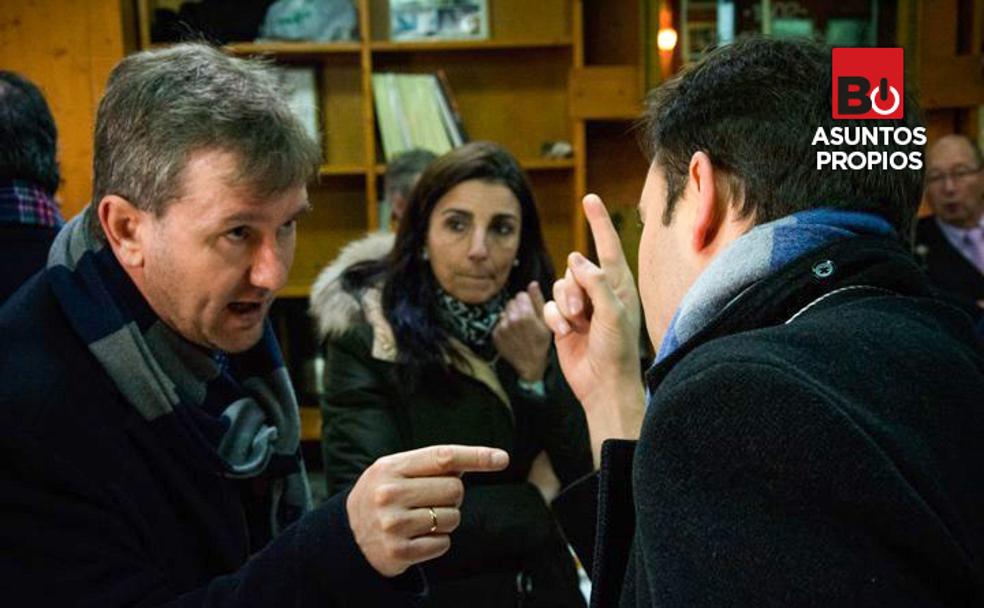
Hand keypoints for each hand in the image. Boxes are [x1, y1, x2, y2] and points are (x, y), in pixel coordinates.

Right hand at [347, 444, 508, 576]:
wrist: (346, 536)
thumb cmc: (381, 497)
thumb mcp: (395, 472)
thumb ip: (429, 465)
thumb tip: (476, 461)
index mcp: (391, 467)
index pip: (443, 457)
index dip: (476, 456)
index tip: (501, 458)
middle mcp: (390, 494)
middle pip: (454, 490)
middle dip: (452, 496)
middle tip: (430, 500)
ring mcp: (393, 524)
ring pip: (452, 518)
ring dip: (445, 520)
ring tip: (420, 520)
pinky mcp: (399, 552)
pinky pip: (443, 544)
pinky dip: (437, 542)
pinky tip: (416, 538)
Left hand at [493, 282, 551, 381]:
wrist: (529, 365)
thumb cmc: (541, 343)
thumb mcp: (546, 321)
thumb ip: (538, 300)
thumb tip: (533, 283)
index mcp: (525, 314)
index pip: (521, 294)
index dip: (527, 301)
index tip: (532, 311)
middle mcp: (511, 319)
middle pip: (512, 301)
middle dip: (519, 308)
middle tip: (527, 321)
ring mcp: (501, 327)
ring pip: (505, 311)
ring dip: (511, 316)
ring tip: (520, 329)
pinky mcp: (495, 334)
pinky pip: (499, 322)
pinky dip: (505, 326)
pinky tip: (513, 335)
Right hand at [543, 194, 644, 466]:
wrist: (602, 385)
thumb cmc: (617, 350)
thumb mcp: (613, 313)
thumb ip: (596, 283)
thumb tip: (578, 258)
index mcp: (619, 286)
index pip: (608, 246)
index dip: (599, 222)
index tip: (590, 199)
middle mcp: (599, 292)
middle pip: (574, 268)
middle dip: (573, 287)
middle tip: (583, 312)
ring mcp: (580, 307)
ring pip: (559, 285)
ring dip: (564, 305)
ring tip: (575, 325)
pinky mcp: (563, 321)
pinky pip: (548, 306)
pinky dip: (554, 318)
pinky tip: (565, 333)